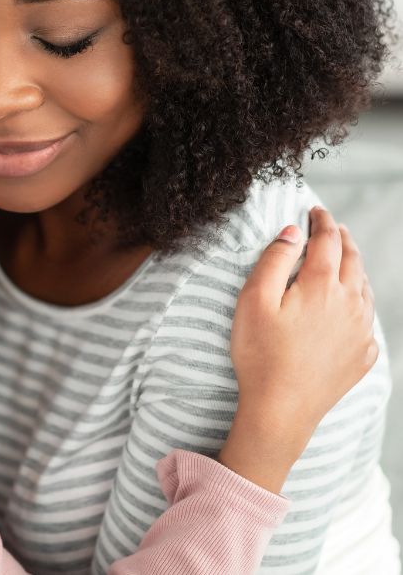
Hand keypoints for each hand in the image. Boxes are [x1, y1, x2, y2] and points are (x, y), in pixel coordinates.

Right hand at [219, 207, 376, 492]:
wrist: (281, 409)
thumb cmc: (259, 354)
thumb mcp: (254, 300)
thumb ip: (274, 260)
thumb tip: (292, 232)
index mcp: (322, 285)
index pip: (328, 240)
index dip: (322, 221)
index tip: (315, 211)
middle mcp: (350, 303)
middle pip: (353, 259)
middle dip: (342, 238)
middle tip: (330, 227)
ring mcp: (360, 331)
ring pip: (364, 287)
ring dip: (353, 267)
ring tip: (341, 259)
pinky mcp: (363, 355)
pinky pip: (366, 318)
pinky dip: (359, 300)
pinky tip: (348, 304)